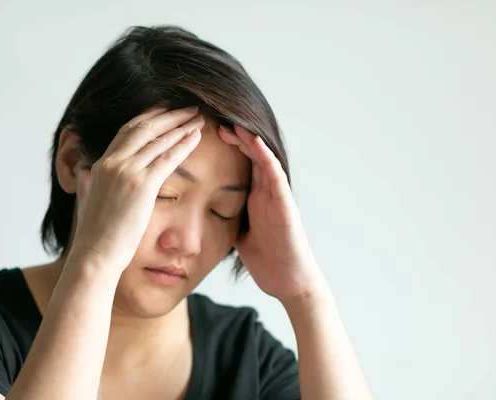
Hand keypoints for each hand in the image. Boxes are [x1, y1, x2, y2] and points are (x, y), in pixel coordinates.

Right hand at [69, 106, 204, 273]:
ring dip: (181, 126)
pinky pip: (168, 158)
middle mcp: (113, 162)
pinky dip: (184, 145)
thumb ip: (86, 183)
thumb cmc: (95, 234)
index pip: (127, 131)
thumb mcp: (85, 200)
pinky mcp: (142, 185)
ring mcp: (127, 172)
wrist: (95, 253)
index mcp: (101, 164)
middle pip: (144, 128)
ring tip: (198, 119)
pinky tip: (196, 137)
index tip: (165, 109)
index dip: (148, 117)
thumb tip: (83, 173)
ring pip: (158, 140)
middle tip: (188, 108)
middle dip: (169, 116)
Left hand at [219, 125, 325, 302]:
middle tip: (215, 121)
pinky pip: (276, 178)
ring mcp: (278, 199)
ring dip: (250, 141)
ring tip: (233, 124)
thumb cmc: (269, 262)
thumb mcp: (240, 235)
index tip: (206, 136)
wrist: (290, 284)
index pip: (241, 166)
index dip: (227, 150)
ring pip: (265, 161)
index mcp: (255, 200)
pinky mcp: (286, 208)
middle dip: (235, 138)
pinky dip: (267, 159)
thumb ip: (231, 221)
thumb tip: (205, 217)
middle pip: (251, 157)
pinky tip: (256, 143)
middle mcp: (267, 194)